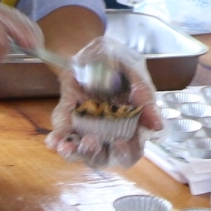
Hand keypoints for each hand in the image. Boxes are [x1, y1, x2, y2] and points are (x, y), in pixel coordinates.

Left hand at [45, 38, 161, 167]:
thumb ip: (145, 100)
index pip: (130, 153)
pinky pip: (62, 135)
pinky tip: (53, 141)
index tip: (119, 144)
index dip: (125, 154)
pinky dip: (56, 140)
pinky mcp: (67, 122)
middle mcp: (107, 135)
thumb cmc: (119, 68)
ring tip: (66, 147)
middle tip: (90, 142)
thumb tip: (157, 126)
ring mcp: (85, 130)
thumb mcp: (135, 78)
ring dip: (72, 153)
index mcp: (129, 129)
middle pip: (103, 158)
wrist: (92, 53)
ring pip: (79, 152)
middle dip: (95, 154)